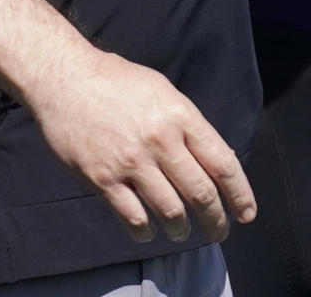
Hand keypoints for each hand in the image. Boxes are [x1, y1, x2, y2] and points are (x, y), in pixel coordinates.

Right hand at [28, 45, 255, 243]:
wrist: (64, 78)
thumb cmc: (114, 80)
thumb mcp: (161, 89)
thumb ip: (186, 123)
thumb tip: (211, 159)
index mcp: (179, 115)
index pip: (223, 163)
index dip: (240, 194)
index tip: (246, 213)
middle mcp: (161, 140)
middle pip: (202, 194)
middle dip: (216, 221)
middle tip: (218, 232)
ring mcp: (132, 161)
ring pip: (171, 212)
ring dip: (181, 229)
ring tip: (180, 232)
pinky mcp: (103, 178)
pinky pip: (134, 218)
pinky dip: (146, 231)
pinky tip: (147, 230)